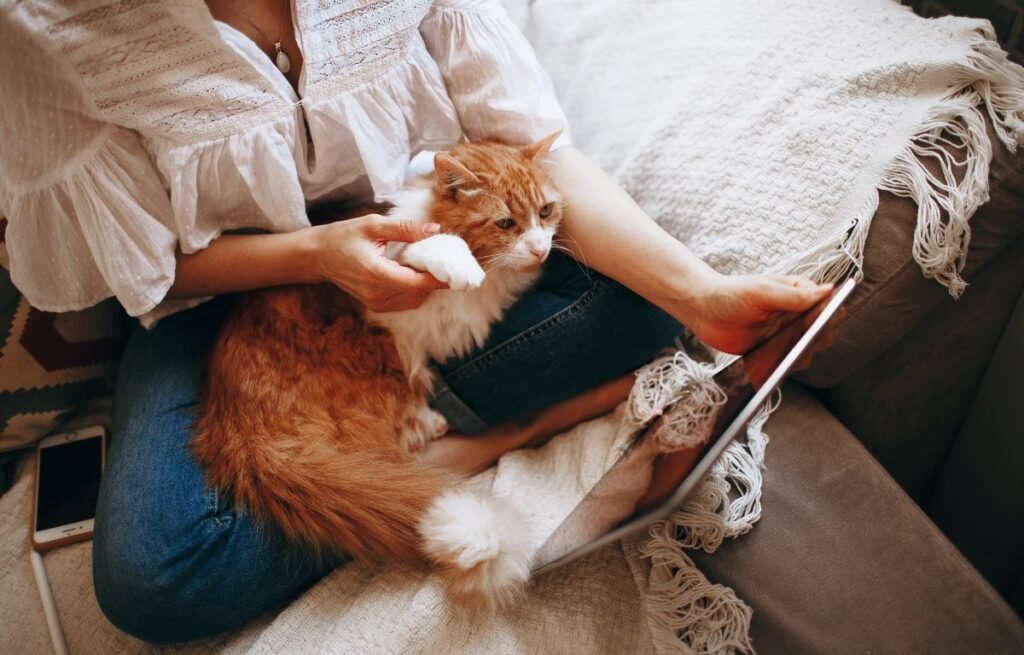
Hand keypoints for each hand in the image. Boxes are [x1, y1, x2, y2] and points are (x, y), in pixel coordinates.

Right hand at [310, 214, 447, 311]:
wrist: (318, 256)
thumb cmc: (343, 236)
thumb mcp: (373, 225)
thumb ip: (406, 229)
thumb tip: (435, 230)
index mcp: (376, 274)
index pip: (417, 283)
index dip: (440, 278)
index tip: (456, 268)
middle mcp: (377, 294)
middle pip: (419, 293)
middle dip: (435, 279)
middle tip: (445, 259)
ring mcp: (376, 303)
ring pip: (415, 299)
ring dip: (426, 284)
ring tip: (430, 263)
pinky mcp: (376, 305)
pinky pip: (405, 301)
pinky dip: (415, 289)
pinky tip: (415, 272)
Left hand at [681, 273, 833, 354]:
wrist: (702, 311)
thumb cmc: (731, 293)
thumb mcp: (762, 291)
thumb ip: (793, 295)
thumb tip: (829, 290)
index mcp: (799, 295)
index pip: (828, 306)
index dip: (829, 316)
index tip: (816, 324)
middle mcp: (796, 316)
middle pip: (822, 333)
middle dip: (814, 340)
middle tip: (798, 342)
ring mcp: (785, 335)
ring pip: (806, 352)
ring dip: (797, 356)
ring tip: (781, 355)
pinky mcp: (772, 352)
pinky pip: (785, 364)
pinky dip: (781, 368)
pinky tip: (769, 366)